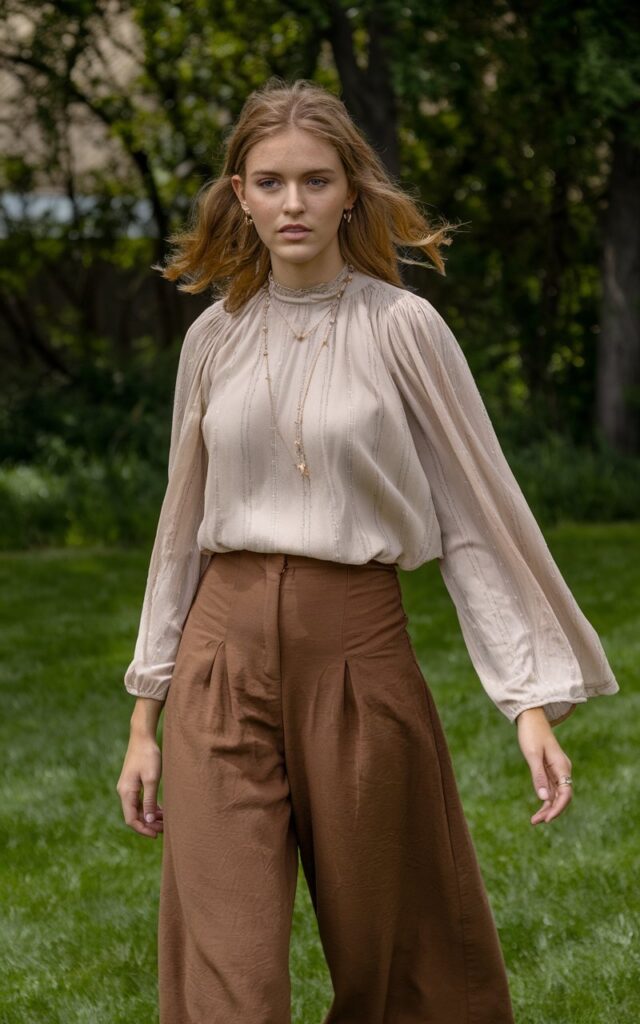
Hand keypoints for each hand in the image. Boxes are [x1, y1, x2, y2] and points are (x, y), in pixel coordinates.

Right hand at [116, 732, 163, 838]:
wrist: (142, 736)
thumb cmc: (148, 755)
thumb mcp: (151, 779)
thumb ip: (150, 800)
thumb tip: (148, 821)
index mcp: (126, 792)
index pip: (131, 819)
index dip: (143, 829)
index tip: (156, 835)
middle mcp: (124, 792)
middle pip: (135, 815)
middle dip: (149, 824)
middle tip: (164, 829)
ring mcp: (128, 787)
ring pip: (138, 809)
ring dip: (150, 816)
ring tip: (165, 822)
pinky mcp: (134, 783)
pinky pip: (140, 800)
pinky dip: (150, 807)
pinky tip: (161, 811)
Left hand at [516, 707, 572, 825]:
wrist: (530, 718)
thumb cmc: (531, 734)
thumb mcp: (532, 755)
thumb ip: (538, 776)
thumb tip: (543, 798)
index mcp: (562, 766)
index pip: (566, 793)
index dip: (558, 808)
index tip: (548, 819)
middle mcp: (562, 770)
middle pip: (561, 797)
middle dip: (551, 811)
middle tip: (535, 822)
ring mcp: (557, 771)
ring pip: (556, 795)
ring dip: (547, 808)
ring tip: (534, 820)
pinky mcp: (549, 770)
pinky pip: (550, 789)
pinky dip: (545, 799)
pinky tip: (538, 809)